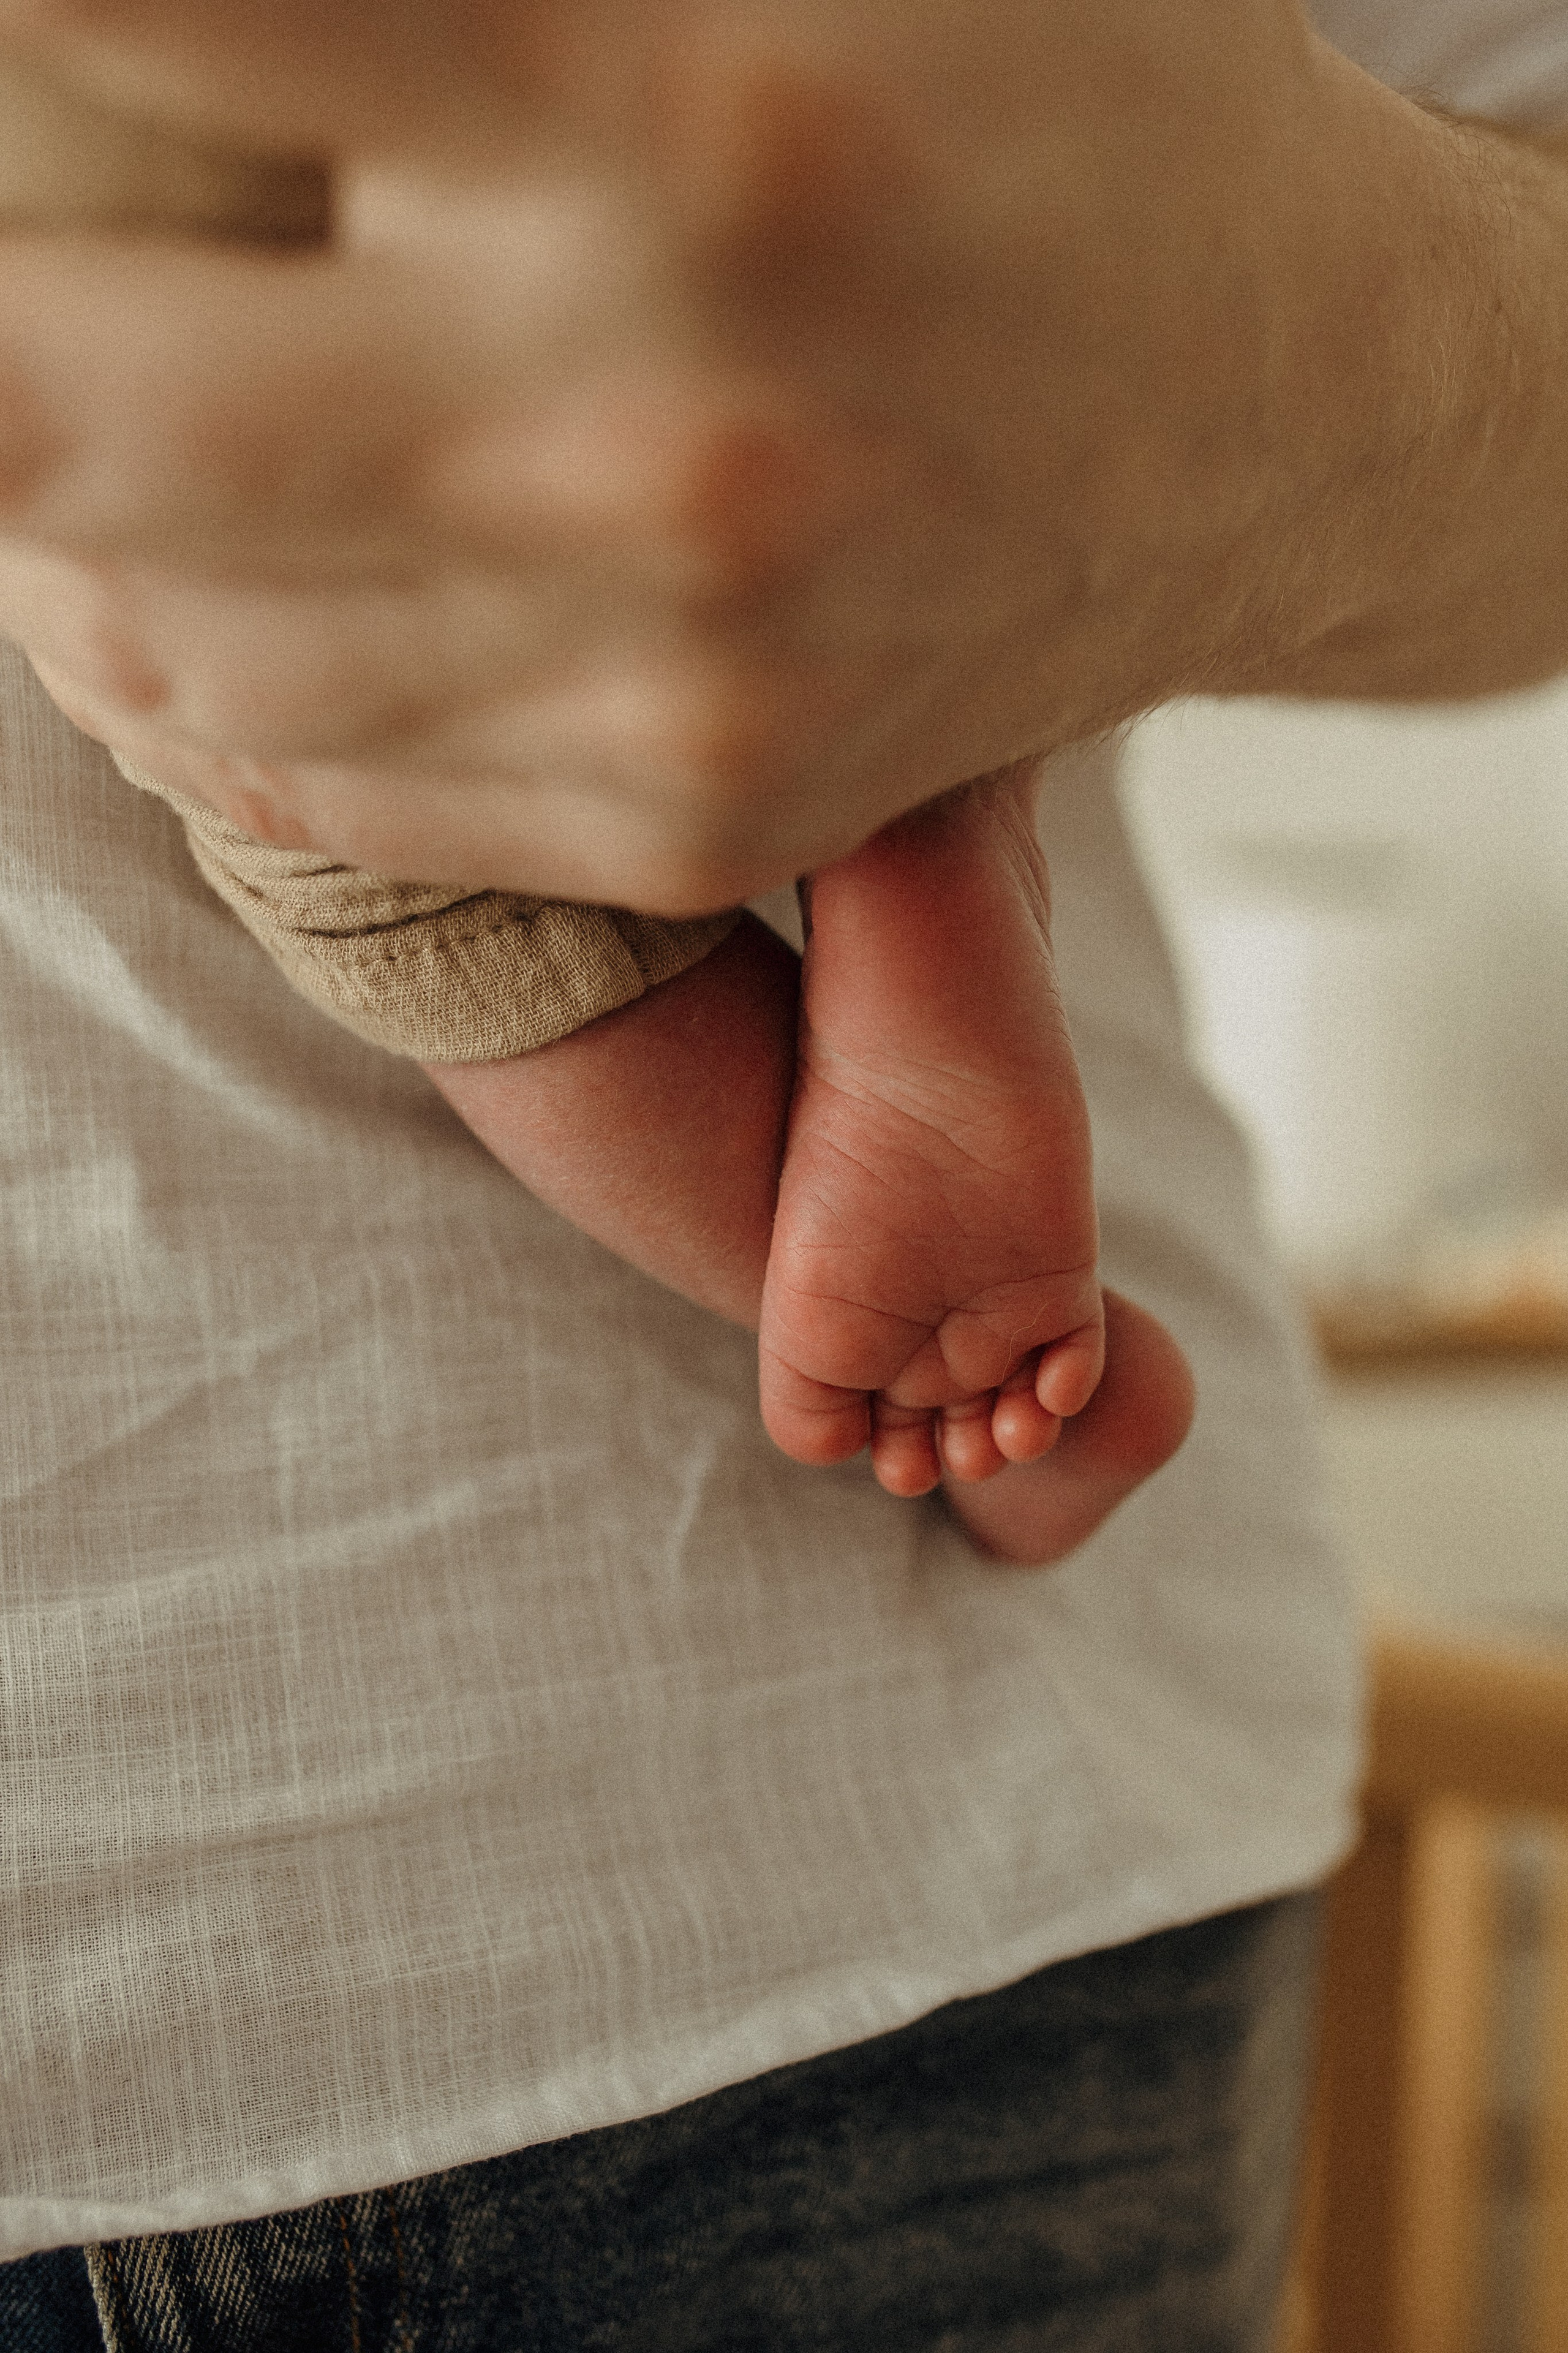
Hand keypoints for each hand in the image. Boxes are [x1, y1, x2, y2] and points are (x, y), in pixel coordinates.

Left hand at [0, 0, 1546, 908]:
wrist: (1263, 414)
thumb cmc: (1032, 120)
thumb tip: (148, 35)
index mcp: (680, 101)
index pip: (138, 20)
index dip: (14, 34)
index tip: (0, 55)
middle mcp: (661, 412)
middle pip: (45, 393)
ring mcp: (672, 662)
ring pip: (147, 627)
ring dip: (42, 510)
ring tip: (80, 400)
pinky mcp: (683, 808)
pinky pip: (302, 776)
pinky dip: (183, 670)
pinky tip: (196, 568)